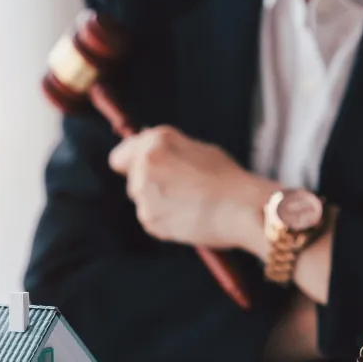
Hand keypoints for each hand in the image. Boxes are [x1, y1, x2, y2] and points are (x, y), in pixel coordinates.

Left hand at [107, 126, 276, 247]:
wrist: (242, 209)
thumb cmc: (227, 178)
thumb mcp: (199, 149)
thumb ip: (167, 149)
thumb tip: (145, 145)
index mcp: (156, 141)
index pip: (120, 156)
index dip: (131, 164)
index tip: (147, 172)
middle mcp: (144, 164)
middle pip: (132, 180)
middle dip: (150, 184)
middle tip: (184, 189)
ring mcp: (144, 193)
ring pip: (142, 201)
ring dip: (158, 203)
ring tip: (190, 203)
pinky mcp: (149, 220)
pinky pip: (151, 220)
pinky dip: (165, 220)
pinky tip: (188, 216)